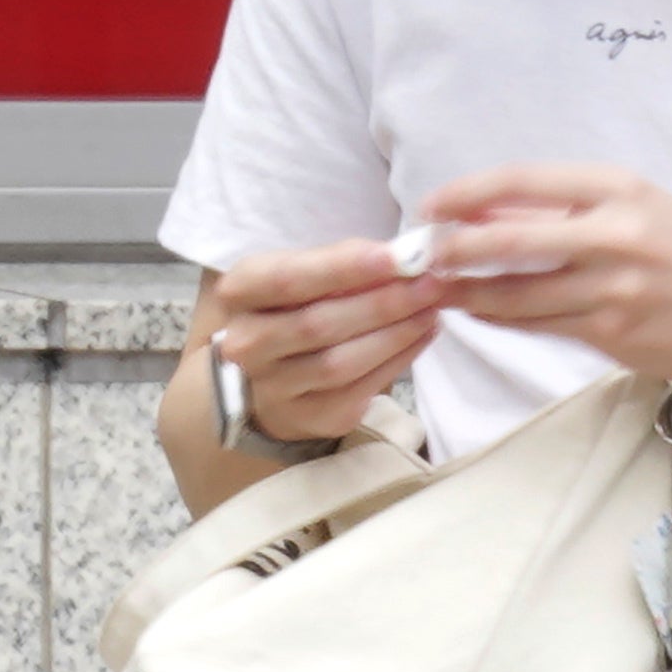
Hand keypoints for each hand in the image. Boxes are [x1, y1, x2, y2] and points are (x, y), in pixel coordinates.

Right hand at [201, 238, 443, 444]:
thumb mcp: (299, 274)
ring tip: (432, 307)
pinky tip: (424, 334)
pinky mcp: (310, 416)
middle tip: (431, 283)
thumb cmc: (292, 309)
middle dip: (384, 302)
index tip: (397, 257)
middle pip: (320, 323)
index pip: (289, 279)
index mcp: (239, 294)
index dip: (345, 268)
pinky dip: (400, 358)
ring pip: (342, 361)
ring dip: (397, 333)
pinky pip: (362, 387)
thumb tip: (400, 255)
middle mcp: (246, 343)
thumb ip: (339, 262)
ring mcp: (274, 386)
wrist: (267, 379)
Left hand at [414, 161, 671, 398]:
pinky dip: (500, 318)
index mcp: (619, 190)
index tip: (431, 207)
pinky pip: (536, 325)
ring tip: (438, 290)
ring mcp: (612, 288)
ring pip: (512, 294)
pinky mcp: (610, 333)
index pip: (519, 182)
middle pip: (505, 241)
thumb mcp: (640, 210)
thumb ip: (567, 209)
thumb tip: (486, 210)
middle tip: (422, 256)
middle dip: (451, 250)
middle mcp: (614, 234)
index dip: (464, 194)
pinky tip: (482, 312)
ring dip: (465, 293)